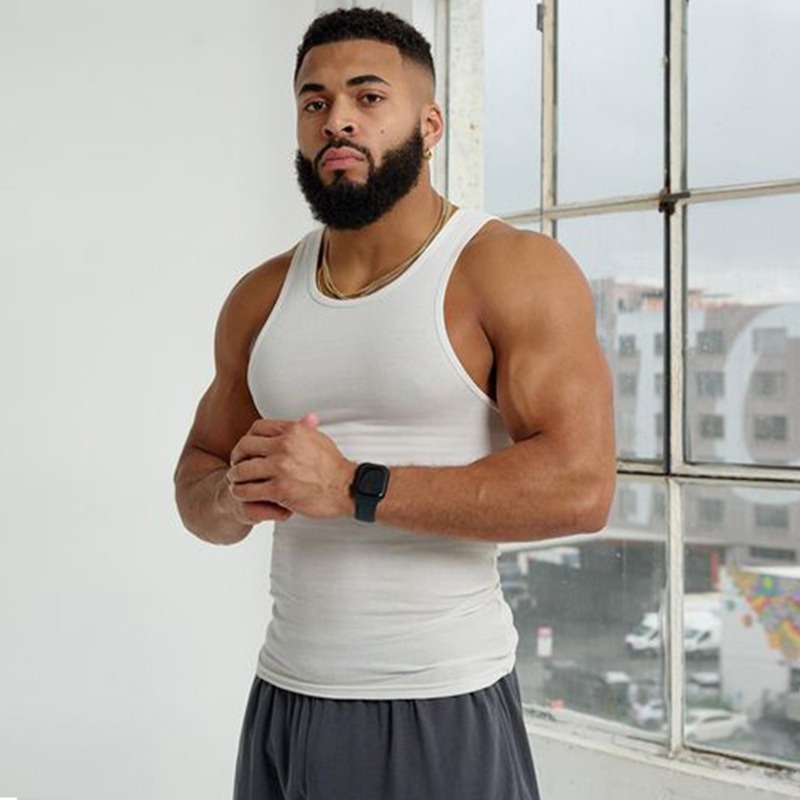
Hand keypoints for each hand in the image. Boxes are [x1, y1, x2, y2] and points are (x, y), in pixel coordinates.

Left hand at [225, 412, 356, 521]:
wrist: (346, 488)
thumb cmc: (333, 465)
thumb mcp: (319, 439)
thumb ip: (306, 428)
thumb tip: (307, 417)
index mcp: (292, 431)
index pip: (256, 427)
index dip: (247, 438)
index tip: (247, 448)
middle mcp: (284, 446)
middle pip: (244, 446)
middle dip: (237, 456)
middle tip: (236, 465)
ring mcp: (281, 468)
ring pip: (243, 470)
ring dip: (235, 476)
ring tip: (236, 481)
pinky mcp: (279, 489)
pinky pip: (249, 490)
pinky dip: (241, 493)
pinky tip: (242, 493)